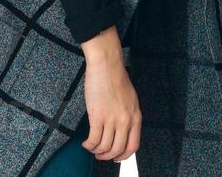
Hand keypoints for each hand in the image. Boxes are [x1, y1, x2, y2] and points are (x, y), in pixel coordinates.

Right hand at [79, 27, 140, 161]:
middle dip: (108, 156)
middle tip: (100, 155)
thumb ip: (129, 115)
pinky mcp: (97, 116)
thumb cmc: (116, 77)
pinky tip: (85, 143)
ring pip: (105, 147)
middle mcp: (125, 121)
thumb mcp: (130, 99)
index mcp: (135, 116)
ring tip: (91, 148)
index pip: (133, 146)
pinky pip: (94, 139)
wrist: (106, 64)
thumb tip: (122, 130)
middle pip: (118, 149)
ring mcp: (112, 119)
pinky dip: (89, 145)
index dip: (123, 156)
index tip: (116, 157)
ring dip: (97, 152)